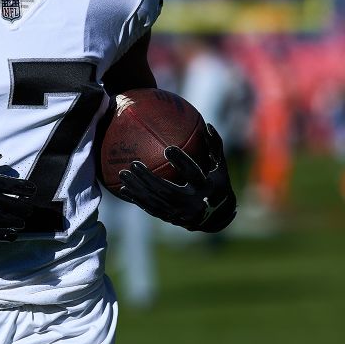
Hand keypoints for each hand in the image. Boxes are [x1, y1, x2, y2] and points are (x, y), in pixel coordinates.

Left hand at [116, 124, 236, 232]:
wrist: (217, 217)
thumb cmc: (218, 184)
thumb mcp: (220, 166)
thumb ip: (215, 147)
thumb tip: (208, 125)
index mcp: (206, 187)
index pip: (194, 174)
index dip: (182, 162)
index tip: (168, 149)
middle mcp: (193, 203)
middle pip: (167, 190)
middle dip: (148, 178)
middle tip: (133, 164)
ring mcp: (180, 213)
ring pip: (155, 201)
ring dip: (137, 189)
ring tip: (123, 174)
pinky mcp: (171, 218)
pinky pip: (151, 209)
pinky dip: (137, 199)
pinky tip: (123, 190)